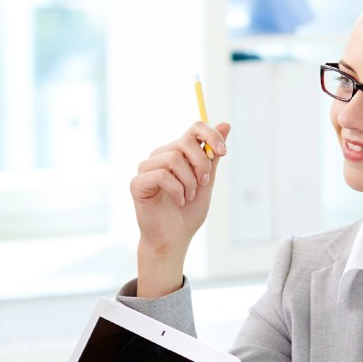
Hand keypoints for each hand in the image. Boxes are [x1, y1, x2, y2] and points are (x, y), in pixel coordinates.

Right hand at [130, 122, 229, 296]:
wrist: (175, 238)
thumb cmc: (188, 211)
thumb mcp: (207, 180)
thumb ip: (213, 154)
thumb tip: (225, 124)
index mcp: (177, 152)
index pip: (194, 129)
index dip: (211, 135)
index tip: (223, 152)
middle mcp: (160, 156)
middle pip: (185, 143)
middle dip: (201, 164)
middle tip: (204, 183)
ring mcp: (146, 168)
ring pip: (174, 158)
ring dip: (189, 181)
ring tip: (189, 196)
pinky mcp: (137, 183)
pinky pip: (161, 175)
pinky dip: (177, 190)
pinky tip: (179, 201)